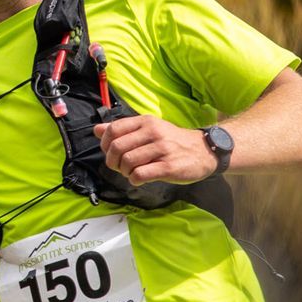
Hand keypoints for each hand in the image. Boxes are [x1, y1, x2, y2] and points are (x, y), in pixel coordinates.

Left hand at [92, 115, 218, 184]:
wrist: (204, 150)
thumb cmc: (173, 141)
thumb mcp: (149, 129)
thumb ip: (123, 129)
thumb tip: (97, 130)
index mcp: (146, 122)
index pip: (113, 129)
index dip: (105, 144)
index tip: (110, 153)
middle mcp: (153, 133)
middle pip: (117, 148)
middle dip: (112, 161)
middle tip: (119, 167)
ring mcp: (162, 150)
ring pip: (127, 162)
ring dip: (124, 172)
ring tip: (131, 173)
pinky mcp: (169, 167)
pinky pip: (140, 174)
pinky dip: (134, 180)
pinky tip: (139, 179)